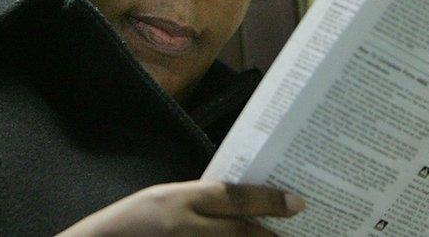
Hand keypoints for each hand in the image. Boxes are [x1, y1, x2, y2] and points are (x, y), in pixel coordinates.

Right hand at [57, 180, 303, 235]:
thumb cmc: (129, 223)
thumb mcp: (161, 199)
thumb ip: (196, 199)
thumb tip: (238, 204)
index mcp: (178, 200)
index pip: (233, 196)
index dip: (269, 200)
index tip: (298, 203)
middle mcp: (184, 228)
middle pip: (242, 233)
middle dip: (274, 236)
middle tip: (299, 232)